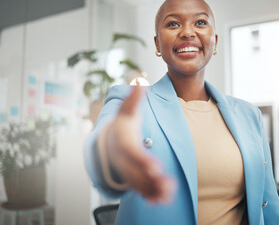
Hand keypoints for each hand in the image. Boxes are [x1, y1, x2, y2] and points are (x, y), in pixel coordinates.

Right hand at [105, 85, 175, 202]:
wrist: (110, 141)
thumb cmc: (122, 124)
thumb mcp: (127, 109)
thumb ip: (134, 96)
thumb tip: (139, 78)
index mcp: (123, 142)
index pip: (131, 152)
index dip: (142, 159)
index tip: (154, 166)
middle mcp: (123, 158)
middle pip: (135, 171)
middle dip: (150, 179)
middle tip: (166, 184)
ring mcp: (127, 169)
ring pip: (138, 183)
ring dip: (152, 189)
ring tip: (168, 195)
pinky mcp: (132, 176)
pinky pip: (140, 187)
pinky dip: (150, 194)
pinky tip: (162, 200)